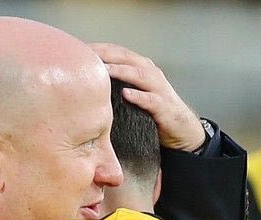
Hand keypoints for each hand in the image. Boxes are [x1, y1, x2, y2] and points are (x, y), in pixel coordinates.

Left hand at [89, 43, 206, 151]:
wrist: (182, 129)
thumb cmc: (153, 110)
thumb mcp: (133, 91)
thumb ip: (116, 83)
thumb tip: (87, 81)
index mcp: (140, 67)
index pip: (116, 51)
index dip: (98, 48)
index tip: (78, 48)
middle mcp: (149, 72)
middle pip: (125, 57)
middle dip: (105, 54)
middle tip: (86, 54)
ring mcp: (158, 88)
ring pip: (137, 74)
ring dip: (120, 70)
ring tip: (103, 69)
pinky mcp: (164, 106)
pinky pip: (150, 100)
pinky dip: (138, 96)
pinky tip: (126, 94)